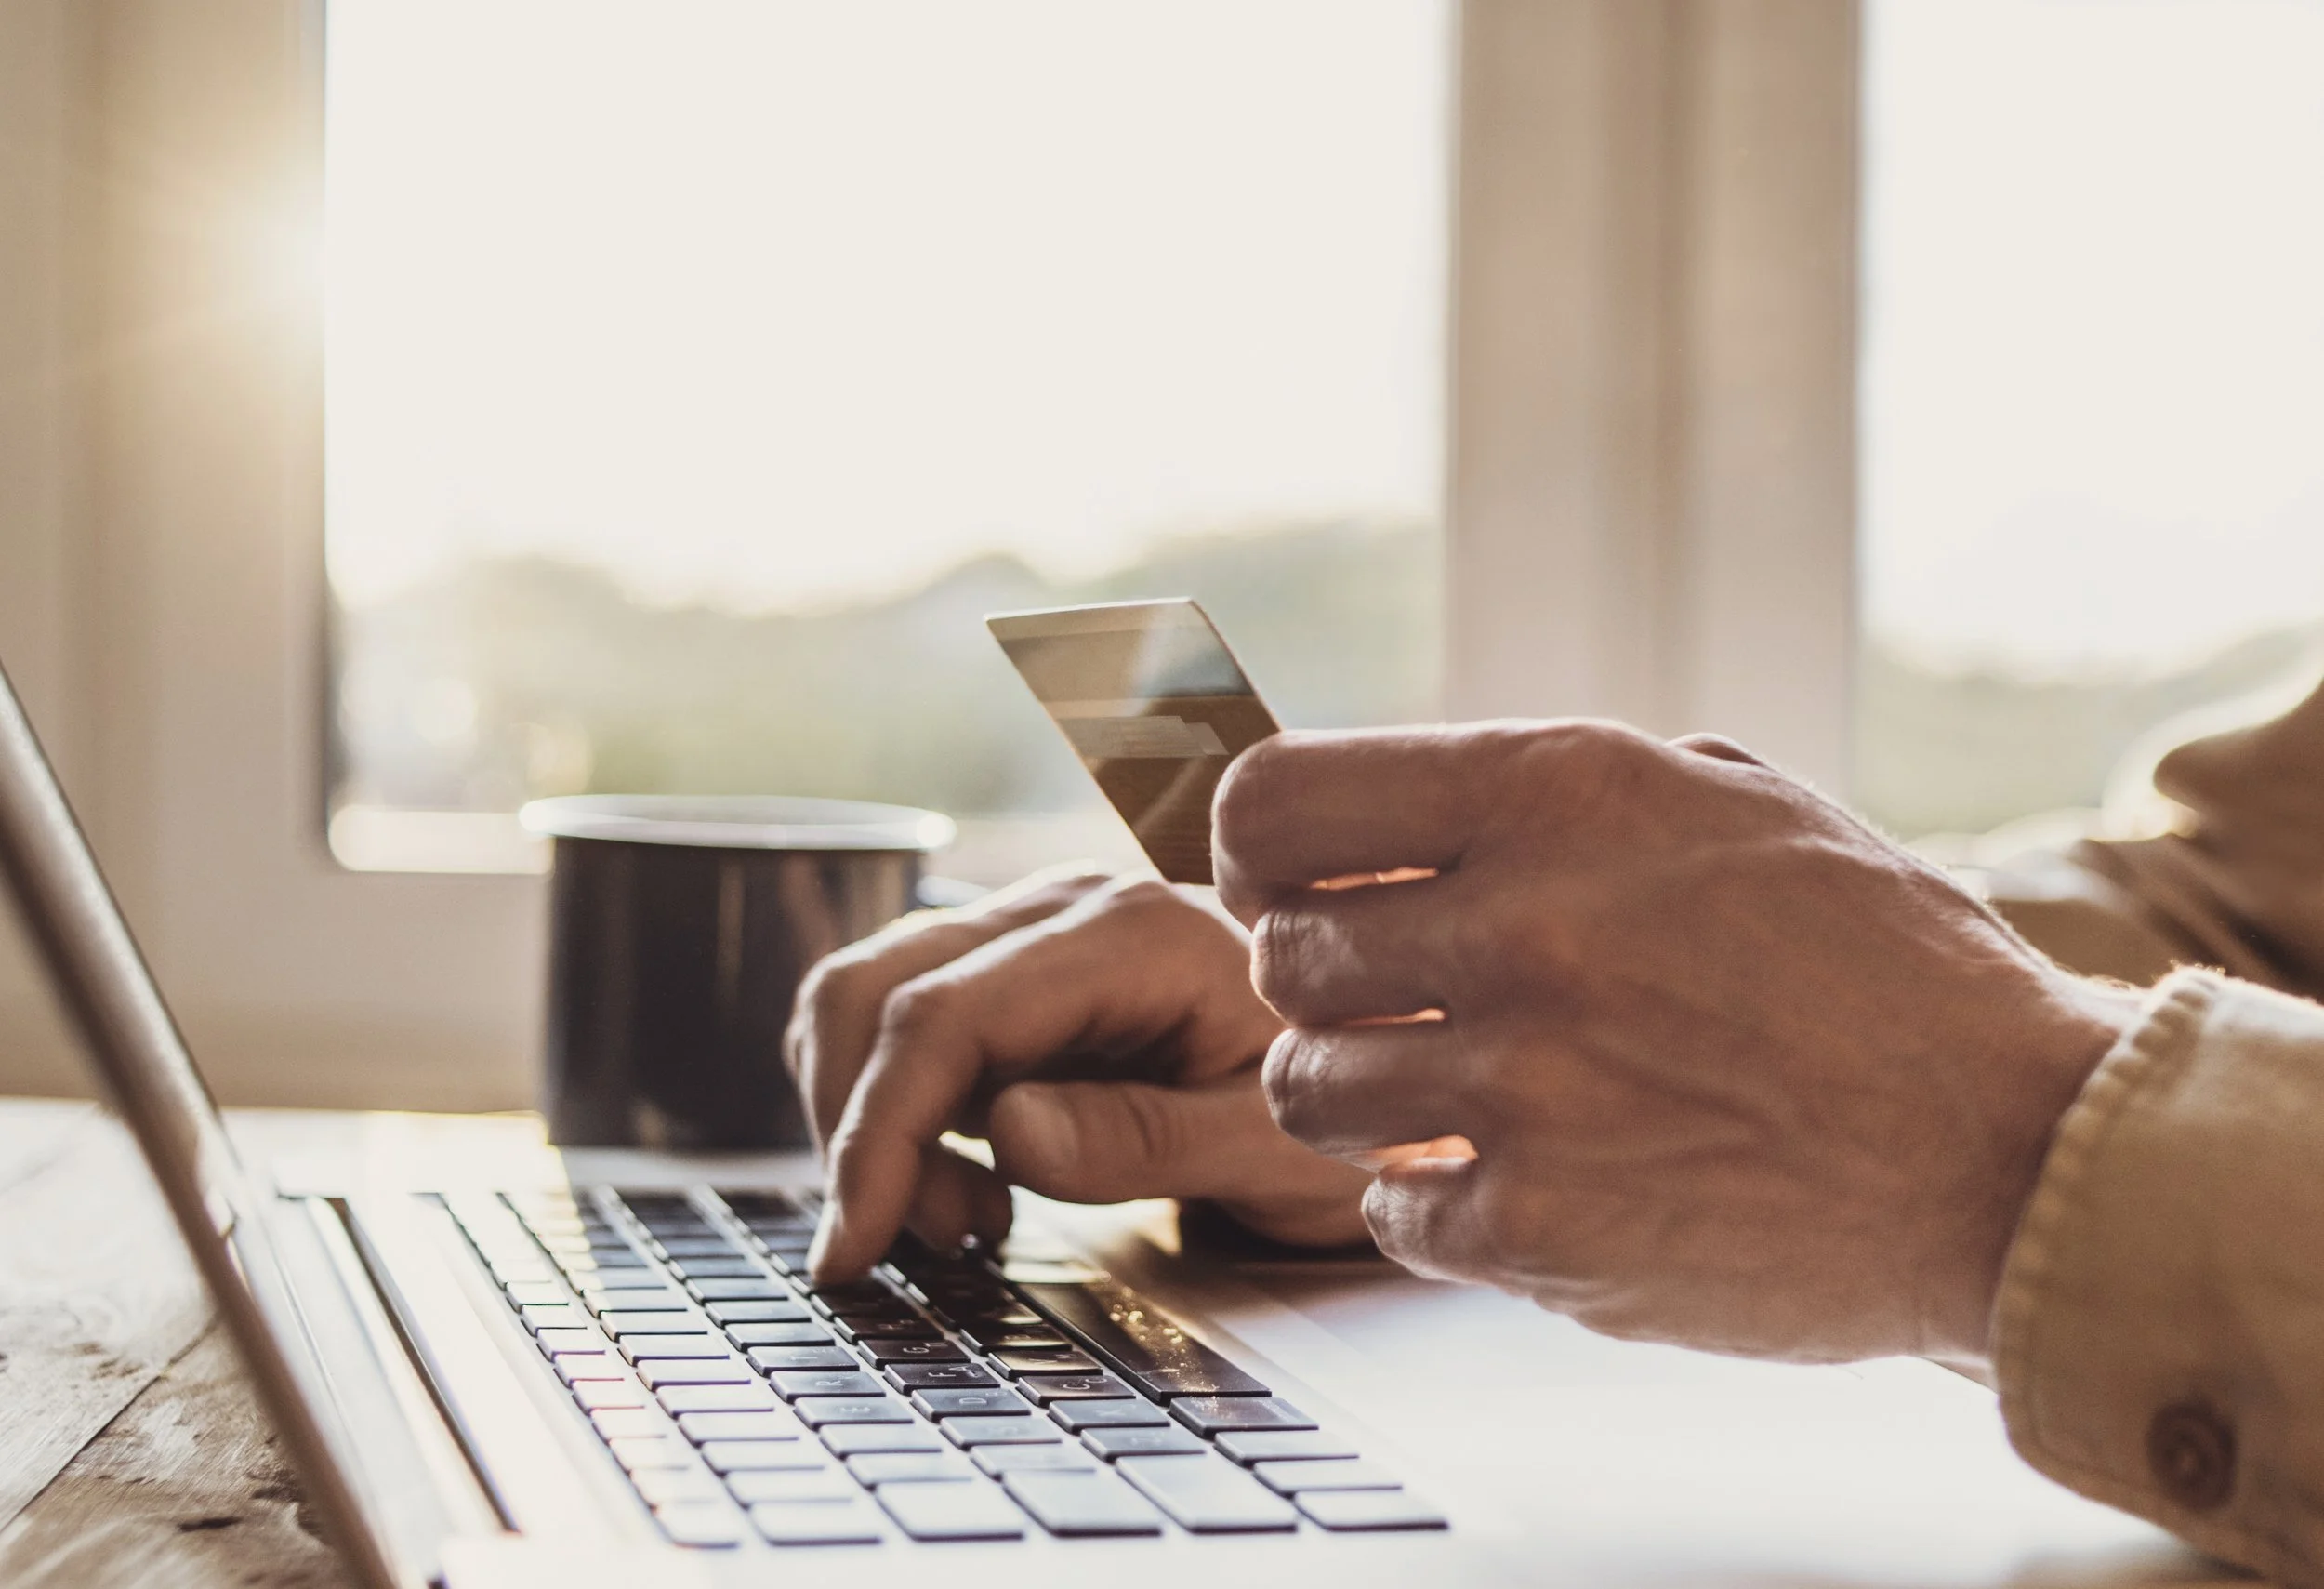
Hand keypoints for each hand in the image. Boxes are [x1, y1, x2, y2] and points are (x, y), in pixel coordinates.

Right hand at [794, 867, 1372, 1279]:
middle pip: (870, 989)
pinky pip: (898, 1023)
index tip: (853, 1246)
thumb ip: (1142, 1139)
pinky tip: (975, 1183)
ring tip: (967, 1219)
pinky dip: (892, 1109)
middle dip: (858, 1131)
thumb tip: (1002, 1132)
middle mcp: (1064, 909)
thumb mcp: (1277, 1154)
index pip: (940, 1015)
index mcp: (1129, 936)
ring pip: (864, 998)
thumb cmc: (1351, 1122)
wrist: (1395, 1079)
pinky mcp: (1017, 977)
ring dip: (870, 1120)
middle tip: (928, 1244)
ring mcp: (1032, 934)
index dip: (874, 1133)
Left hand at [1214, 723, 2136, 1366]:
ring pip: (1305, 1091)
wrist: (2008, 1151)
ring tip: (1455, 1096)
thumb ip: (1540, 797)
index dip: (1258, 853)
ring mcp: (1522, 1087)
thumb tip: (1384, 818)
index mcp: (1557, 797)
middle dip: (1324, 985)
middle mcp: (1520, 929)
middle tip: (1397, 1006)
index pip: (1273, 805)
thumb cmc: (1877, 969)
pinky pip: (1387, 1212)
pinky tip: (1523, 1177)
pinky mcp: (1539, 1227)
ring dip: (1361, 1098)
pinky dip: (1436, 1204)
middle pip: (1275, 957)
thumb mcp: (1723, 803)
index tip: (1287, 887)